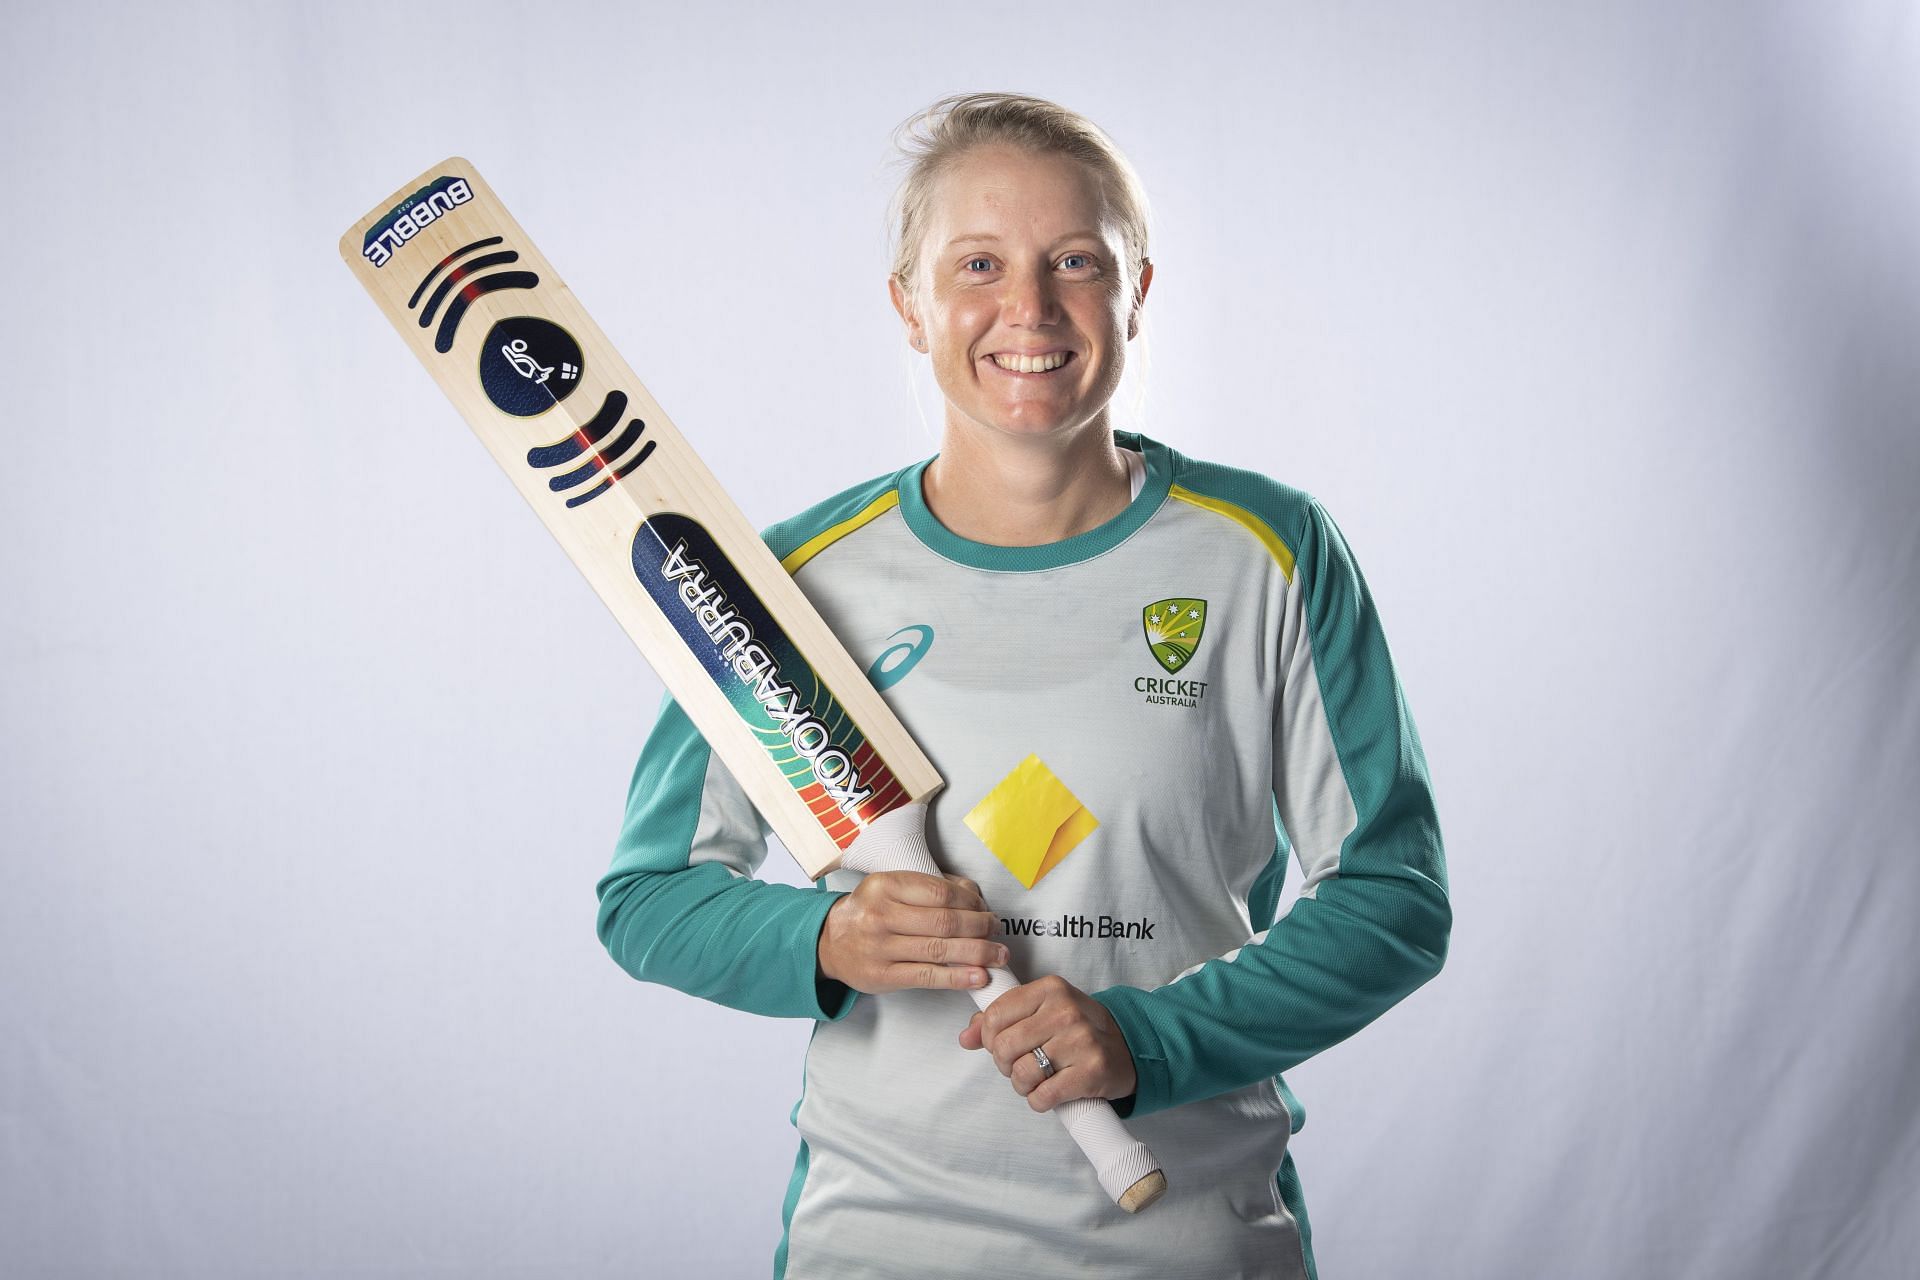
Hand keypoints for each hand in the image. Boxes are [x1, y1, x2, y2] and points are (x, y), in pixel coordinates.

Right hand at [817, 871, 1007, 994]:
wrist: (829, 942)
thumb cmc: (869, 911)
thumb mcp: (891, 887)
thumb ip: (931, 886)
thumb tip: (974, 894)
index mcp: (885, 885)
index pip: (940, 892)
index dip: (971, 902)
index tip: (986, 909)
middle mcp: (880, 915)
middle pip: (944, 922)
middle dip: (980, 927)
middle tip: (996, 931)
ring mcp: (880, 947)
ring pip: (939, 950)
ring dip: (977, 953)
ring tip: (997, 955)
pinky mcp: (883, 976)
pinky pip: (928, 976)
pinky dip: (958, 977)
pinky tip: (978, 976)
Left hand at [958, 974, 1136, 1112]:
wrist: (1128, 1048)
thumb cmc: (1077, 1030)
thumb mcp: (1042, 1012)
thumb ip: (1001, 1020)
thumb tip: (965, 1037)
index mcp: (1050, 989)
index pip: (996, 1015)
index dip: (989, 1038)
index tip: (1000, 1046)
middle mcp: (1066, 1011)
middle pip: (1005, 1046)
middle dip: (1005, 1064)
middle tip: (1019, 1066)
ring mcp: (1081, 1041)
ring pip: (1023, 1073)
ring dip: (1022, 1085)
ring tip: (1037, 1079)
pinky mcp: (1091, 1072)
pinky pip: (1043, 1096)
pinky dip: (1039, 1101)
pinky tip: (1049, 1093)